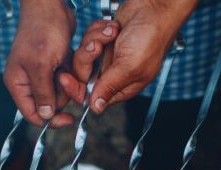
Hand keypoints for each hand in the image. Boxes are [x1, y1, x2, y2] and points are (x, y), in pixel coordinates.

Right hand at [3, 0, 81, 126]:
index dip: (50, 120)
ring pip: (61, 92)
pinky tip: (71, 59)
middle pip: (50, 104)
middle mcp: (28, 81)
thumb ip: (43, 92)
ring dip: (70, 82)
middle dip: (63, 94)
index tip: (69, 119)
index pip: (32, 114)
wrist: (50, 5)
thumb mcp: (41, 65)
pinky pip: (67, 79)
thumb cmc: (41, 30)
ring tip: (68, 63)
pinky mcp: (54, 65)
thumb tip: (45, 116)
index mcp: (18, 83)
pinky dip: (72, 73)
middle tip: (66, 76)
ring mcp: (42, 73)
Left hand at [59, 0, 197, 112]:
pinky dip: (98, 29)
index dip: (76, 90)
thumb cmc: (151, 37)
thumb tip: (96, 108)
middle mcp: (112, 74)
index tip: (65, 79)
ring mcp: (107, 56)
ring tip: (113, 31)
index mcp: (120, 87)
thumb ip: (110, 86)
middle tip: (98, 45)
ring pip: (83, 53)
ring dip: (95, 38)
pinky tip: (113, 26)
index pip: (90, 97)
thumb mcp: (130, 66)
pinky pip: (88, 37)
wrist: (155, 8)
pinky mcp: (103, 40)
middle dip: (87, 57)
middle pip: (82, 75)